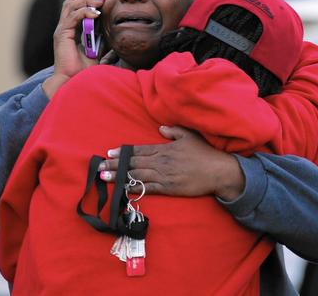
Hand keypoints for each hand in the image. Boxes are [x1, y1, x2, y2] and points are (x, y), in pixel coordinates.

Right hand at [42, 0, 103, 97]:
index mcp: (73, 30)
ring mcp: (62, 30)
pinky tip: (96, 13)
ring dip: (85, 0)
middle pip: (72, 1)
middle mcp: (65, 27)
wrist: (73, 82)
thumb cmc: (84, 72)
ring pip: (70, 6)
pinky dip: (84, 12)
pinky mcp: (61, 35)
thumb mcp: (99, 55)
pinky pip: (72, 18)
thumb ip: (106, 47)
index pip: (77, 6)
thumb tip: (118, 44)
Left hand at [98, 126, 245, 199]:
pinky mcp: (169, 188)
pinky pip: (148, 188)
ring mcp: (164, 176)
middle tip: (99, 166)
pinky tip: (123, 189)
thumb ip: (174, 131)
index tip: (109, 153)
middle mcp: (161, 162)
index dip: (123, 152)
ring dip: (119, 176)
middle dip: (115, 164)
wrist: (218, 171)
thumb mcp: (190, 136)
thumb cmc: (205, 153)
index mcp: (165, 149)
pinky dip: (134, 188)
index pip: (139, 150)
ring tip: (105, 177)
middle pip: (133, 163)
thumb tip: (160, 129)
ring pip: (137, 175)